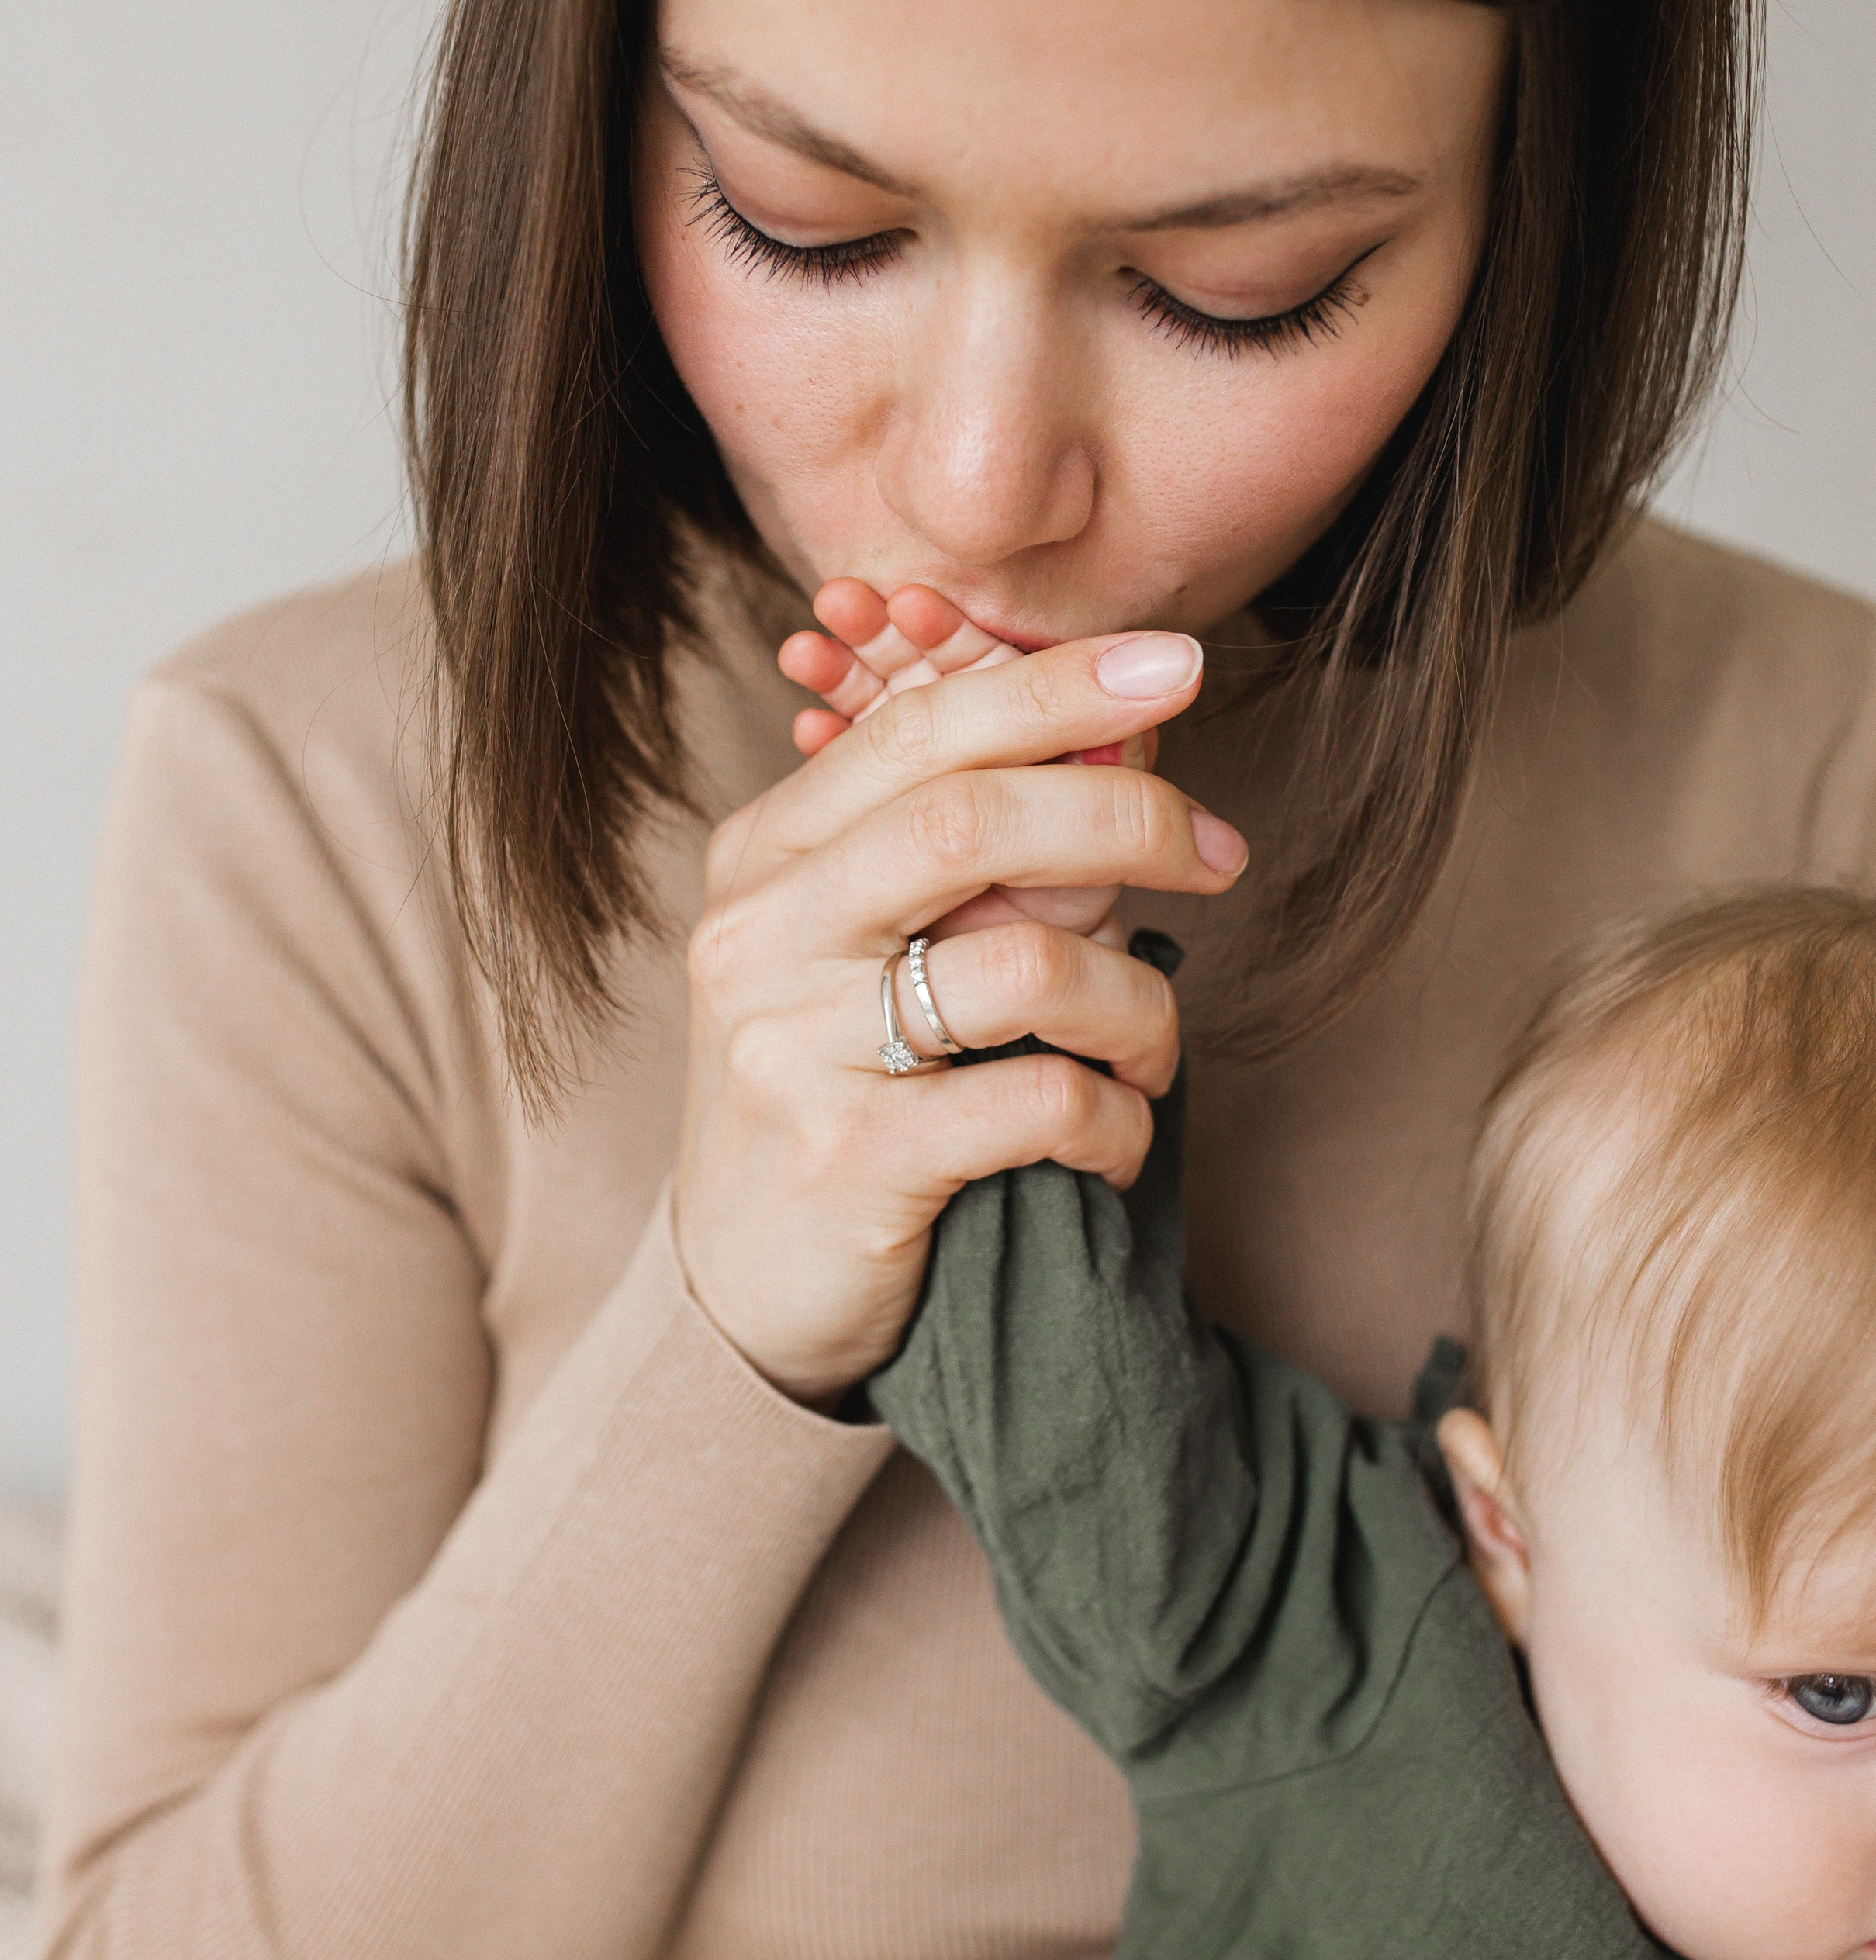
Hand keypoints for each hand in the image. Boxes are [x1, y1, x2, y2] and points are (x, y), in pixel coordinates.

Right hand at [675, 623, 1245, 1406]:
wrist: (739, 1293)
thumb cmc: (834, 1094)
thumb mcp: (867, 954)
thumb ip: (970, 862)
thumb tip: (1127, 756)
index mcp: (765, 858)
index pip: (920, 731)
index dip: (1054, 686)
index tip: (1174, 666)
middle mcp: (761, 936)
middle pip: (971, 820)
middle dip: (1128, 816)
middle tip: (1220, 853)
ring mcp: (791, 1049)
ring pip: (1026, 967)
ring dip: (1139, 1005)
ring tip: (1150, 1053)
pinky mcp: (847, 1161)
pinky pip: (1039, 1105)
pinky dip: (1116, 1120)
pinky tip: (1112, 1143)